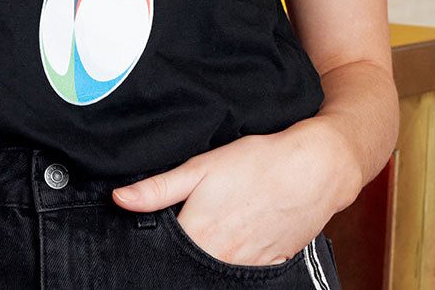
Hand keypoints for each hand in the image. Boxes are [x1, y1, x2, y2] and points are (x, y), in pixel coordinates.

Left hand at [111, 118, 358, 266]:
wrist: (315, 168)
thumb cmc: (258, 162)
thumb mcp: (202, 167)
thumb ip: (159, 188)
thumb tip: (119, 199)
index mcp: (200, 238)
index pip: (164, 260)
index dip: (154, 254)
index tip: (149, 248)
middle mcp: (222, 261)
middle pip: (190, 269)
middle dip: (180, 260)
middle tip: (182, 237)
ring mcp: (249, 267)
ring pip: (216, 273)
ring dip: (207, 262)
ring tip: (209, 236)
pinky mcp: (271, 265)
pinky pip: (244, 273)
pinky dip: (234, 263)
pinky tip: (233, 242)